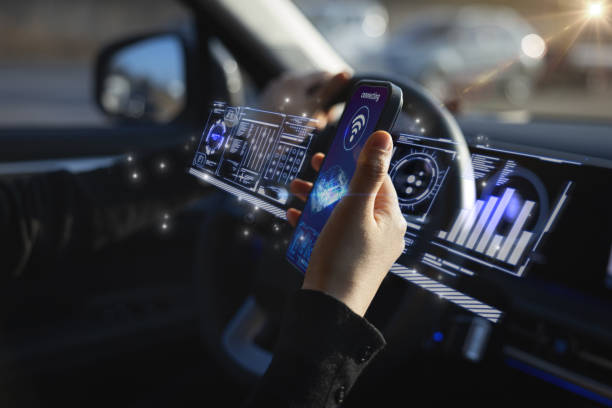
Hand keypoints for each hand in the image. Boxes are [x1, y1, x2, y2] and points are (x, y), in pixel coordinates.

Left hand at [259, 71, 350, 128]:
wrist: (257, 141)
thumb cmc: (287, 126)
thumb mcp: (313, 109)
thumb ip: (330, 90)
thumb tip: (346, 72)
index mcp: (296, 79)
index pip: (324, 75)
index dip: (335, 88)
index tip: (337, 106)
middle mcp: (283, 80)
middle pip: (311, 86)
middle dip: (321, 102)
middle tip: (325, 121)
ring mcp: (273, 91)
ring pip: (300, 95)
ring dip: (310, 108)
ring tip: (311, 125)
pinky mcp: (267, 102)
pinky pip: (287, 101)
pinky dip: (296, 110)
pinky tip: (296, 125)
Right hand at [286, 131, 406, 315]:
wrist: (329, 310)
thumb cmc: (344, 258)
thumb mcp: (354, 208)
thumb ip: (367, 172)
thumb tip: (384, 137)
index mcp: (390, 217)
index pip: (378, 177)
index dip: (357, 159)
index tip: (336, 147)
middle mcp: (382, 231)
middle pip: (357, 193)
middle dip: (333, 178)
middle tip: (314, 164)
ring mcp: (364, 246)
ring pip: (342, 211)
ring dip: (318, 197)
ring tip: (296, 189)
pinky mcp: (347, 259)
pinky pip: (332, 231)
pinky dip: (314, 220)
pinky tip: (295, 216)